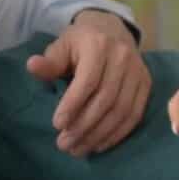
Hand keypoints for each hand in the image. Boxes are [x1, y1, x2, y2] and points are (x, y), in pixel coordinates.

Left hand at [26, 10, 150, 157]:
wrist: (112, 30)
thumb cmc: (80, 43)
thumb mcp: (61, 47)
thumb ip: (50, 62)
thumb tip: (32, 66)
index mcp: (99, 45)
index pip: (88, 80)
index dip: (73, 104)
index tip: (57, 125)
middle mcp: (122, 57)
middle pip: (106, 99)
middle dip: (84, 126)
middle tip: (63, 144)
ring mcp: (138, 71)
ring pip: (121, 110)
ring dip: (99, 134)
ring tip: (78, 149)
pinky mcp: (146, 84)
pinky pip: (134, 115)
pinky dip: (117, 134)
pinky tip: (99, 145)